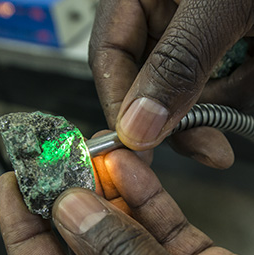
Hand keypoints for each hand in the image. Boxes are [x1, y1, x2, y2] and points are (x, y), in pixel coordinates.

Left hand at [0, 149, 253, 254]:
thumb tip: (72, 210)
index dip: (24, 237)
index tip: (12, 185)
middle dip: (66, 205)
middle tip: (51, 158)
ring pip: (120, 242)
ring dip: (106, 194)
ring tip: (88, 151)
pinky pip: (164, 236)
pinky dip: (148, 200)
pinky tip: (130, 167)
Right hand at [88, 0, 253, 167]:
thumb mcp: (218, 5)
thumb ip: (177, 63)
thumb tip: (137, 126)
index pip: (109, 59)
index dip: (121, 105)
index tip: (140, 145)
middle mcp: (163, 16)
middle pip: (151, 83)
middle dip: (189, 110)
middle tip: (211, 145)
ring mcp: (199, 33)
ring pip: (195, 89)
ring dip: (231, 95)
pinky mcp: (233, 45)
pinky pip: (231, 83)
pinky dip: (247, 84)